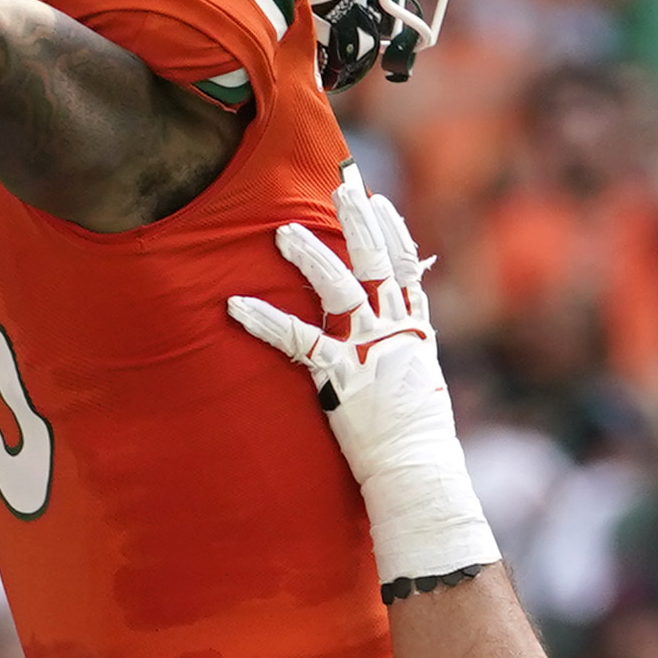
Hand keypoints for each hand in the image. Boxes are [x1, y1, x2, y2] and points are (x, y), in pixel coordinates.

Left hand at [223, 170, 499, 585]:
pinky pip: (297, 340)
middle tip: (340, 188)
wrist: (418, 470)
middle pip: (378, 262)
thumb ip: (408, 358)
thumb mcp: (422, 388)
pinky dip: (264, 321)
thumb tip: (400, 348)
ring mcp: (368, 350)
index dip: (392, 233)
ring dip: (311, 255)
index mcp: (416, 333)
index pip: (407, 270)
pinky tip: (236, 305)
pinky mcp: (340, 375)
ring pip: (340, 287)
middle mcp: (395, 332)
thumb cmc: (419, 441)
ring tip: (284, 230)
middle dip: (359, 221)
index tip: (378, 202)